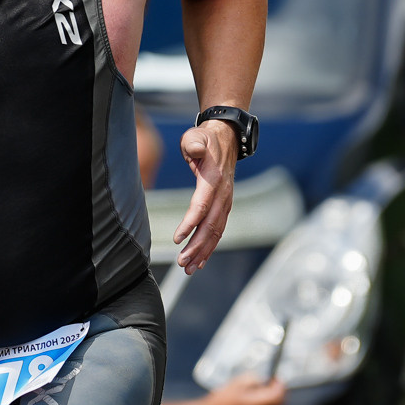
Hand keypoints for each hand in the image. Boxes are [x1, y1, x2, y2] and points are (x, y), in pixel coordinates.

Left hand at [172, 119, 238, 273]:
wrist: (226, 139)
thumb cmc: (205, 139)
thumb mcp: (196, 136)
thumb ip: (194, 143)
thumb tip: (195, 149)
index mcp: (213, 179)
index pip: (202, 205)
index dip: (190, 223)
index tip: (177, 238)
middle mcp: (223, 194)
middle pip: (210, 225)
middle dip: (197, 246)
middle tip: (182, 262)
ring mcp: (225, 202)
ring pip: (216, 231)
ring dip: (203, 251)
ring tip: (188, 268)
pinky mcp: (224, 206)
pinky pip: (218, 230)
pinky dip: (209, 246)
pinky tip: (200, 260)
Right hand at [205, 374, 287, 404]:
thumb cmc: (220, 401)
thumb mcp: (236, 383)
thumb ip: (252, 379)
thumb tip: (260, 380)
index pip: (278, 397)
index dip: (280, 386)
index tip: (276, 378)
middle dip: (277, 393)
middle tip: (271, 383)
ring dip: (268, 400)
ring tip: (256, 389)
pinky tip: (246, 399)